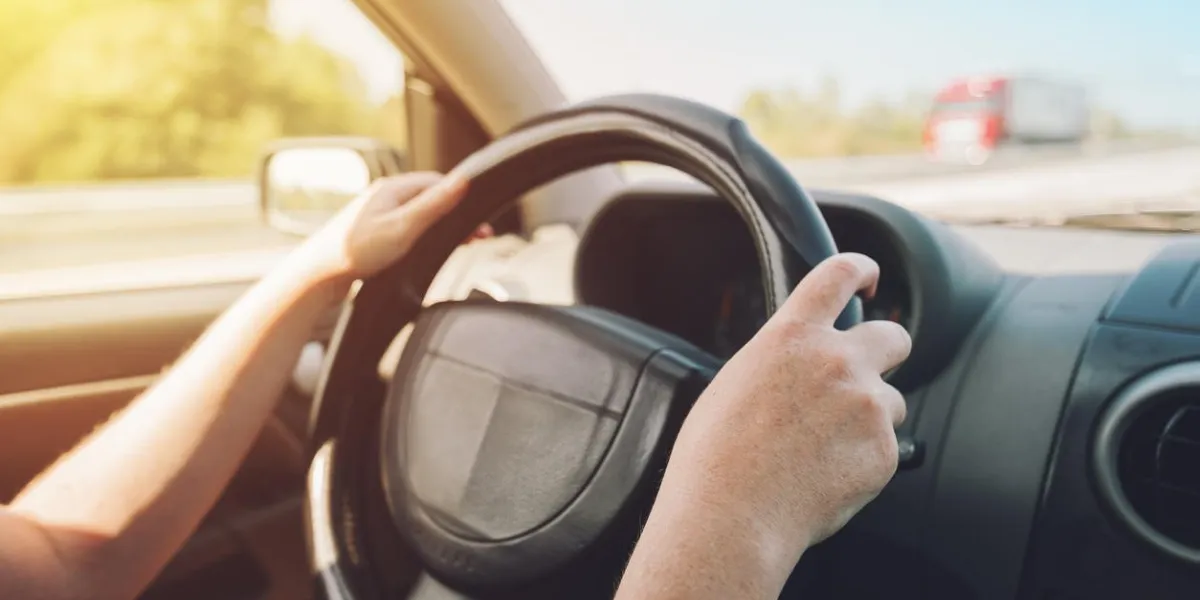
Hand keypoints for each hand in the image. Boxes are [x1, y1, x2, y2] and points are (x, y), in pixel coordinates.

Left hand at [287, 172, 473, 289]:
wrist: (318, 276)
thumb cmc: (357, 252)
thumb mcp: (403, 228)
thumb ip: (434, 205)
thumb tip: (464, 180)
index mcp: (392, 188)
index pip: (438, 184)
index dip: (462, 200)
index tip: (479, 223)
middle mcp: (385, 197)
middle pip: (430, 199)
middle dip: (454, 215)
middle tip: (476, 237)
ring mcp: (377, 215)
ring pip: (419, 215)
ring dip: (441, 226)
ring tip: (460, 244)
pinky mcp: (373, 234)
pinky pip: (407, 228)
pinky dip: (425, 237)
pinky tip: (429, 251)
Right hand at [628, 253, 910, 593]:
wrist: (731, 516)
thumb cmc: (716, 458)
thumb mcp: (734, 383)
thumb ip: (778, 361)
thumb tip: (796, 365)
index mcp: (791, 337)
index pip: (838, 275)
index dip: (861, 269)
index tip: (869, 278)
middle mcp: (837, 361)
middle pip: (892, 336)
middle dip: (885, 351)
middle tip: (865, 375)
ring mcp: (866, 405)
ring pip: (891, 400)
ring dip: (868, 416)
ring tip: (823, 449)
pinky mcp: (884, 450)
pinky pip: (886, 446)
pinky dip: (864, 459)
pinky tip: (826, 476)